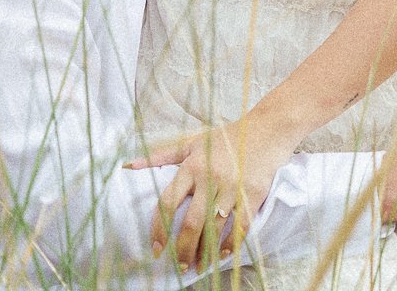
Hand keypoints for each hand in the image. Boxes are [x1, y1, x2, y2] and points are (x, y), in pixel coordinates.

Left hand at [128, 118, 298, 268]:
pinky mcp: (253, 194)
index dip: (160, 229)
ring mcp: (233, 187)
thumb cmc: (226, 137)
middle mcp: (210, 178)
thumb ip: (161, 156)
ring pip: (215, 228)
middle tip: (180, 267)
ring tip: (198, 266)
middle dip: (183, 249)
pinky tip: (222, 254)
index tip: (157, 249)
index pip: (168, 202)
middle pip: (192, 222)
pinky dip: (230, 243)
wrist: (267, 130)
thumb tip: (129, 165)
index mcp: (192, 166)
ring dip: (205, 252)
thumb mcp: (193, 142)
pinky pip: (240, 226)